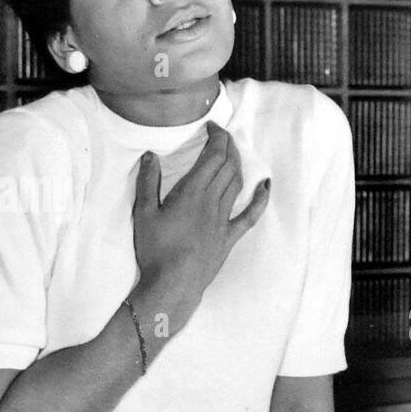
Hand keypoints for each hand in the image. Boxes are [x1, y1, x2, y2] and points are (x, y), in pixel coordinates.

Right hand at [130, 121, 269, 315]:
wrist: (174, 285)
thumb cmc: (155, 251)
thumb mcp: (143, 213)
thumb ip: (147, 182)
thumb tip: (150, 156)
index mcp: (192, 192)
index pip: (213, 156)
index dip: (217, 137)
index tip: (212, 126)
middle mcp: (212, 202)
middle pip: (228, 166)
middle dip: (228, 145)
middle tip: (221, 135)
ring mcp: (224, 220)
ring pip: (238, 184)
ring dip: (238, 164)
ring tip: (232, 153)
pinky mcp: (229, 237)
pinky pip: (250, 216)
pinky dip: (260, 199)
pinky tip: (266, 186)